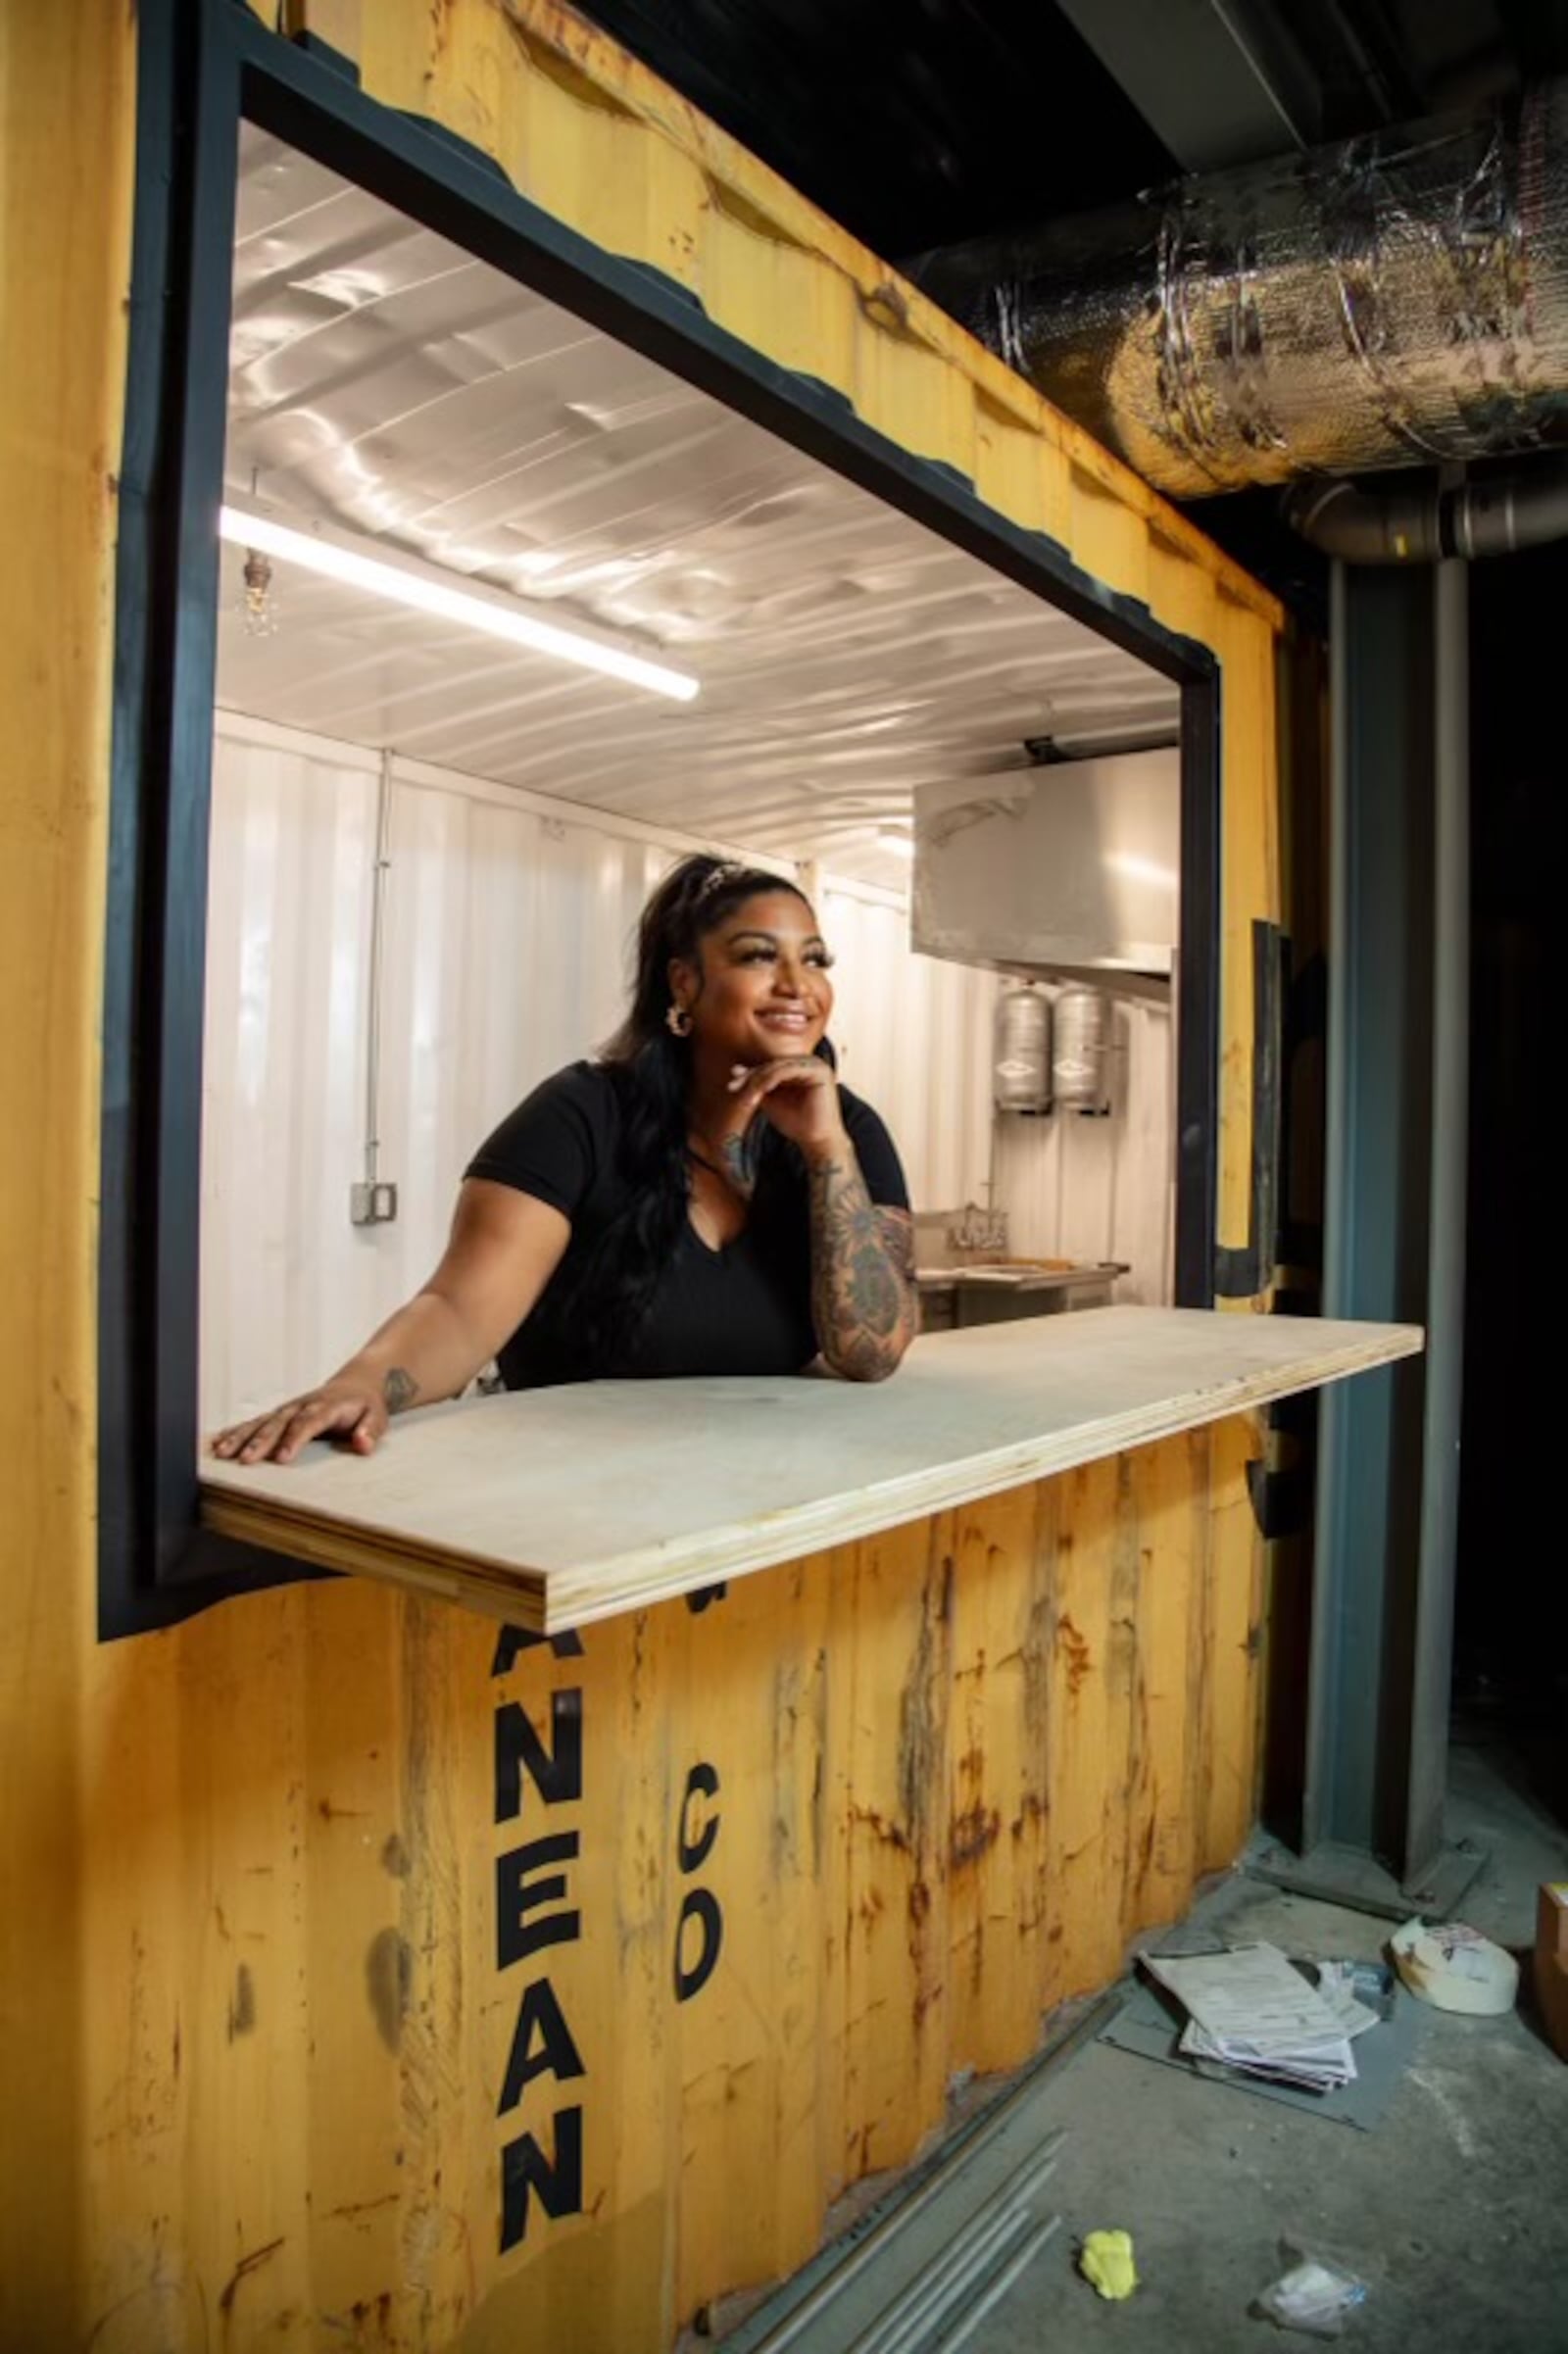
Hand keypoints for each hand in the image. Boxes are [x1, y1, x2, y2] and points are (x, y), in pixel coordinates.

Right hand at [211, 1373, 401, 1465]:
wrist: (358, 1383)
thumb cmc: (367, 1405)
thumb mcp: (378, 1417)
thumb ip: (370, 1431)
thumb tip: (363, 1444)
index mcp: (326, 1406)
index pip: (308, 1423)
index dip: (294, 1439)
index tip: (282, 1458)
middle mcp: (302, 1405)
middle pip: (278, 1424)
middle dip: (260, 1442)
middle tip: (244, 1460)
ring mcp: (288, 1409)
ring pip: (261, 1422)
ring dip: (241, 1437)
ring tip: (221, 1453)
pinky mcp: (279, 1414)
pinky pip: (255, 1423)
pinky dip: (236, 1432)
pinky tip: (217, 1443)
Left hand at [725, 1056, 848, 1162]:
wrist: (817, 1142)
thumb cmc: (796, 1124)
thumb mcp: (771, 1101)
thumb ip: (757, 1086)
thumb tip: (736, 1070)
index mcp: (800, 1067)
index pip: (769, 1067)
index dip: (749, 1075)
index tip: (731, 1086)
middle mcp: (809, 1063)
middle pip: (772, 1065)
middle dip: (751, 1077)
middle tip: (733, 1087)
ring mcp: (816, 1065)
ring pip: (779, 1067)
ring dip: (759, 1080)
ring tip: (748, 1096)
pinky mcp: (820, 1071)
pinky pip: (790, 1070)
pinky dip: (773, 1079)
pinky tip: (762, 1091)